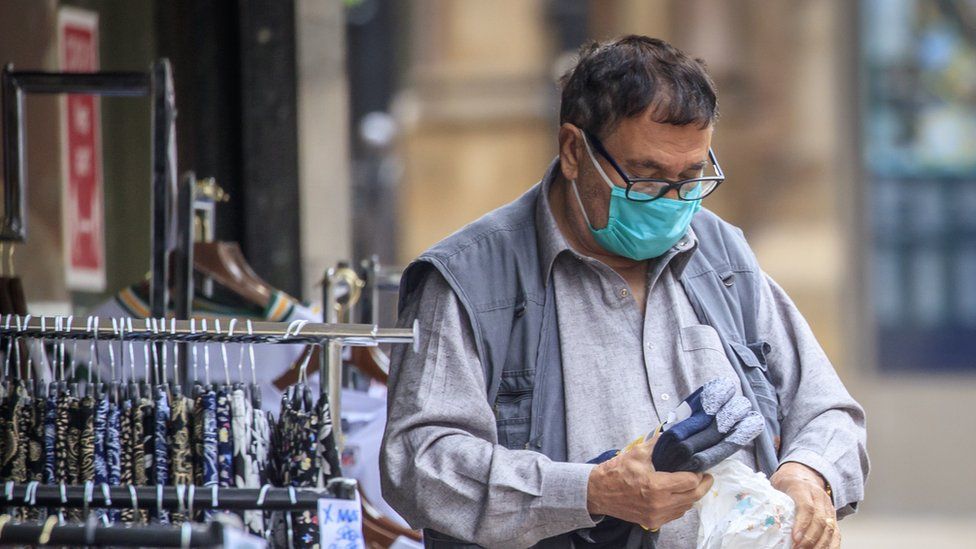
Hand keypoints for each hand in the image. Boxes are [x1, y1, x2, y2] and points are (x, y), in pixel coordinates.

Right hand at [586, 432, 713, 529]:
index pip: (690, 481)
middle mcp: (659, 504)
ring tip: (693, 484)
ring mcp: (656, 516)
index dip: (698, 473)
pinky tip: (679, 494)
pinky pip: (675, 515)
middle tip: (707, 476)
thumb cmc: (616, 472)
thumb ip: (658, 443)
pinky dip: (681, 504)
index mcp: (656, 486)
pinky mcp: (652, 522)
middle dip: (703, 485)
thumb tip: (673, 433)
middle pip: (693, 496)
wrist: (598, 492)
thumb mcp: (637, 453)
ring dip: (692, 495)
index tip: (700, 466)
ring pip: (686, 507)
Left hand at [771, 462, 838, 548]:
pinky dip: (831, 546)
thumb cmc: (785, 483)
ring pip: (830, 528)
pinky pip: (836, 534)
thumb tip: (759, 517)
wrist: (804, 474)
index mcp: (802, 487)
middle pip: (820, 520)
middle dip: (810, 539)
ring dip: (819, 544)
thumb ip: (771, 499)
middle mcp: (819, 496)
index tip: (795, 538)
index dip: (802, 524)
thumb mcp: (775, 486)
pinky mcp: (833, 516)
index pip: (806, 506)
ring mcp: (828, 507)